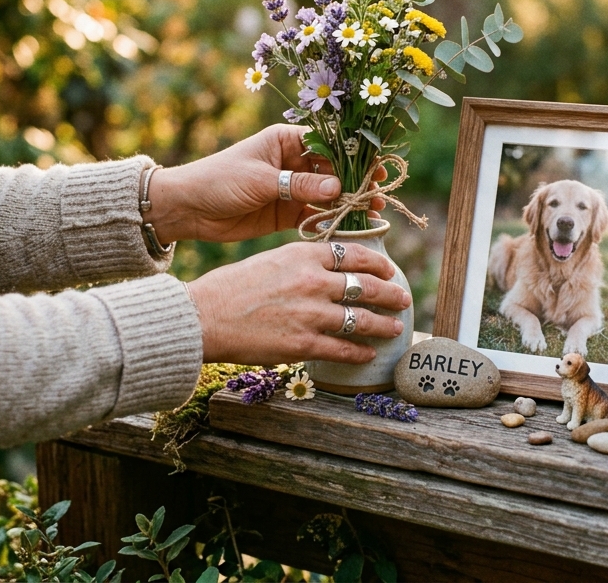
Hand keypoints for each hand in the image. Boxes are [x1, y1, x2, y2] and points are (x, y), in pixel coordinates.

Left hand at [148, 124, 376, 243]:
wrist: (187, 209)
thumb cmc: (219, 179)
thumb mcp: (261, 180)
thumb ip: (299, 185)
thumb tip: (338, 188)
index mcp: (286, 140)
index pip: (328, 144)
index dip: (354, 156)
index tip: (374, 169)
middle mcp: (292, 162)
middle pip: (333, 171)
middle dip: (356, 183)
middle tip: (378, 196)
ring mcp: (290, 189)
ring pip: (327, 196)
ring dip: (347, 205)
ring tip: (371, 215)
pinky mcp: (285, 213)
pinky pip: (314, 217)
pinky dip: (330, 223)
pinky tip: (349, 229)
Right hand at [188, 242, 410, 364]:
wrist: (205, 317)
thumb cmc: (230, 288)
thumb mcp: (270, 260)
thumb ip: (301, 264)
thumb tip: (327, 272)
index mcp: (303, 255)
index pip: (354, 254)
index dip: (377, 263)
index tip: (388, 270)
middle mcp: (313, 281)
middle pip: (365, 286)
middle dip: (390, 293)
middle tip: (402, 298)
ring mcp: (311, 314)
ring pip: (361, 319)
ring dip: (382, 324)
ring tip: (394, 327)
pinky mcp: (304, 345)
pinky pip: (343, 350)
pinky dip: (360, 352)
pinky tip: (368, 353)